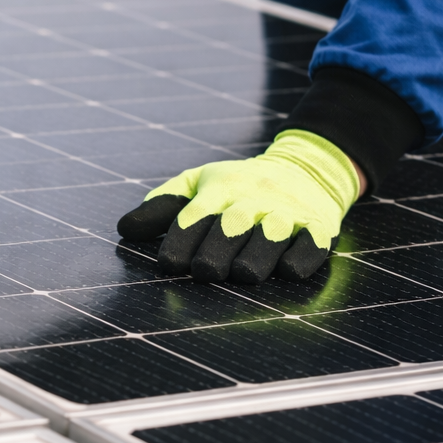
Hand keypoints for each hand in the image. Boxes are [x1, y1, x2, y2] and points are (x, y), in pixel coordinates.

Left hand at [116, 130, 360, 283]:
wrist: (305, 168)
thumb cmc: (238, 185)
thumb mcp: (198, 184)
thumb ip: (162, 205)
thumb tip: (124, 229)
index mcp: (221, 189)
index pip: (195, 214)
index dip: (180, 239)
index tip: (168, 265)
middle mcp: (254, 199)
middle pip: (233, 225)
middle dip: (217, 249)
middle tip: (204, 272)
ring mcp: (288, 213)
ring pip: (273, 234)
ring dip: (258, 255)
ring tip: (243, 274)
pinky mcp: (318, 227)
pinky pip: (312, 243)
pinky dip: (302, 257)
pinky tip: (288, 270)